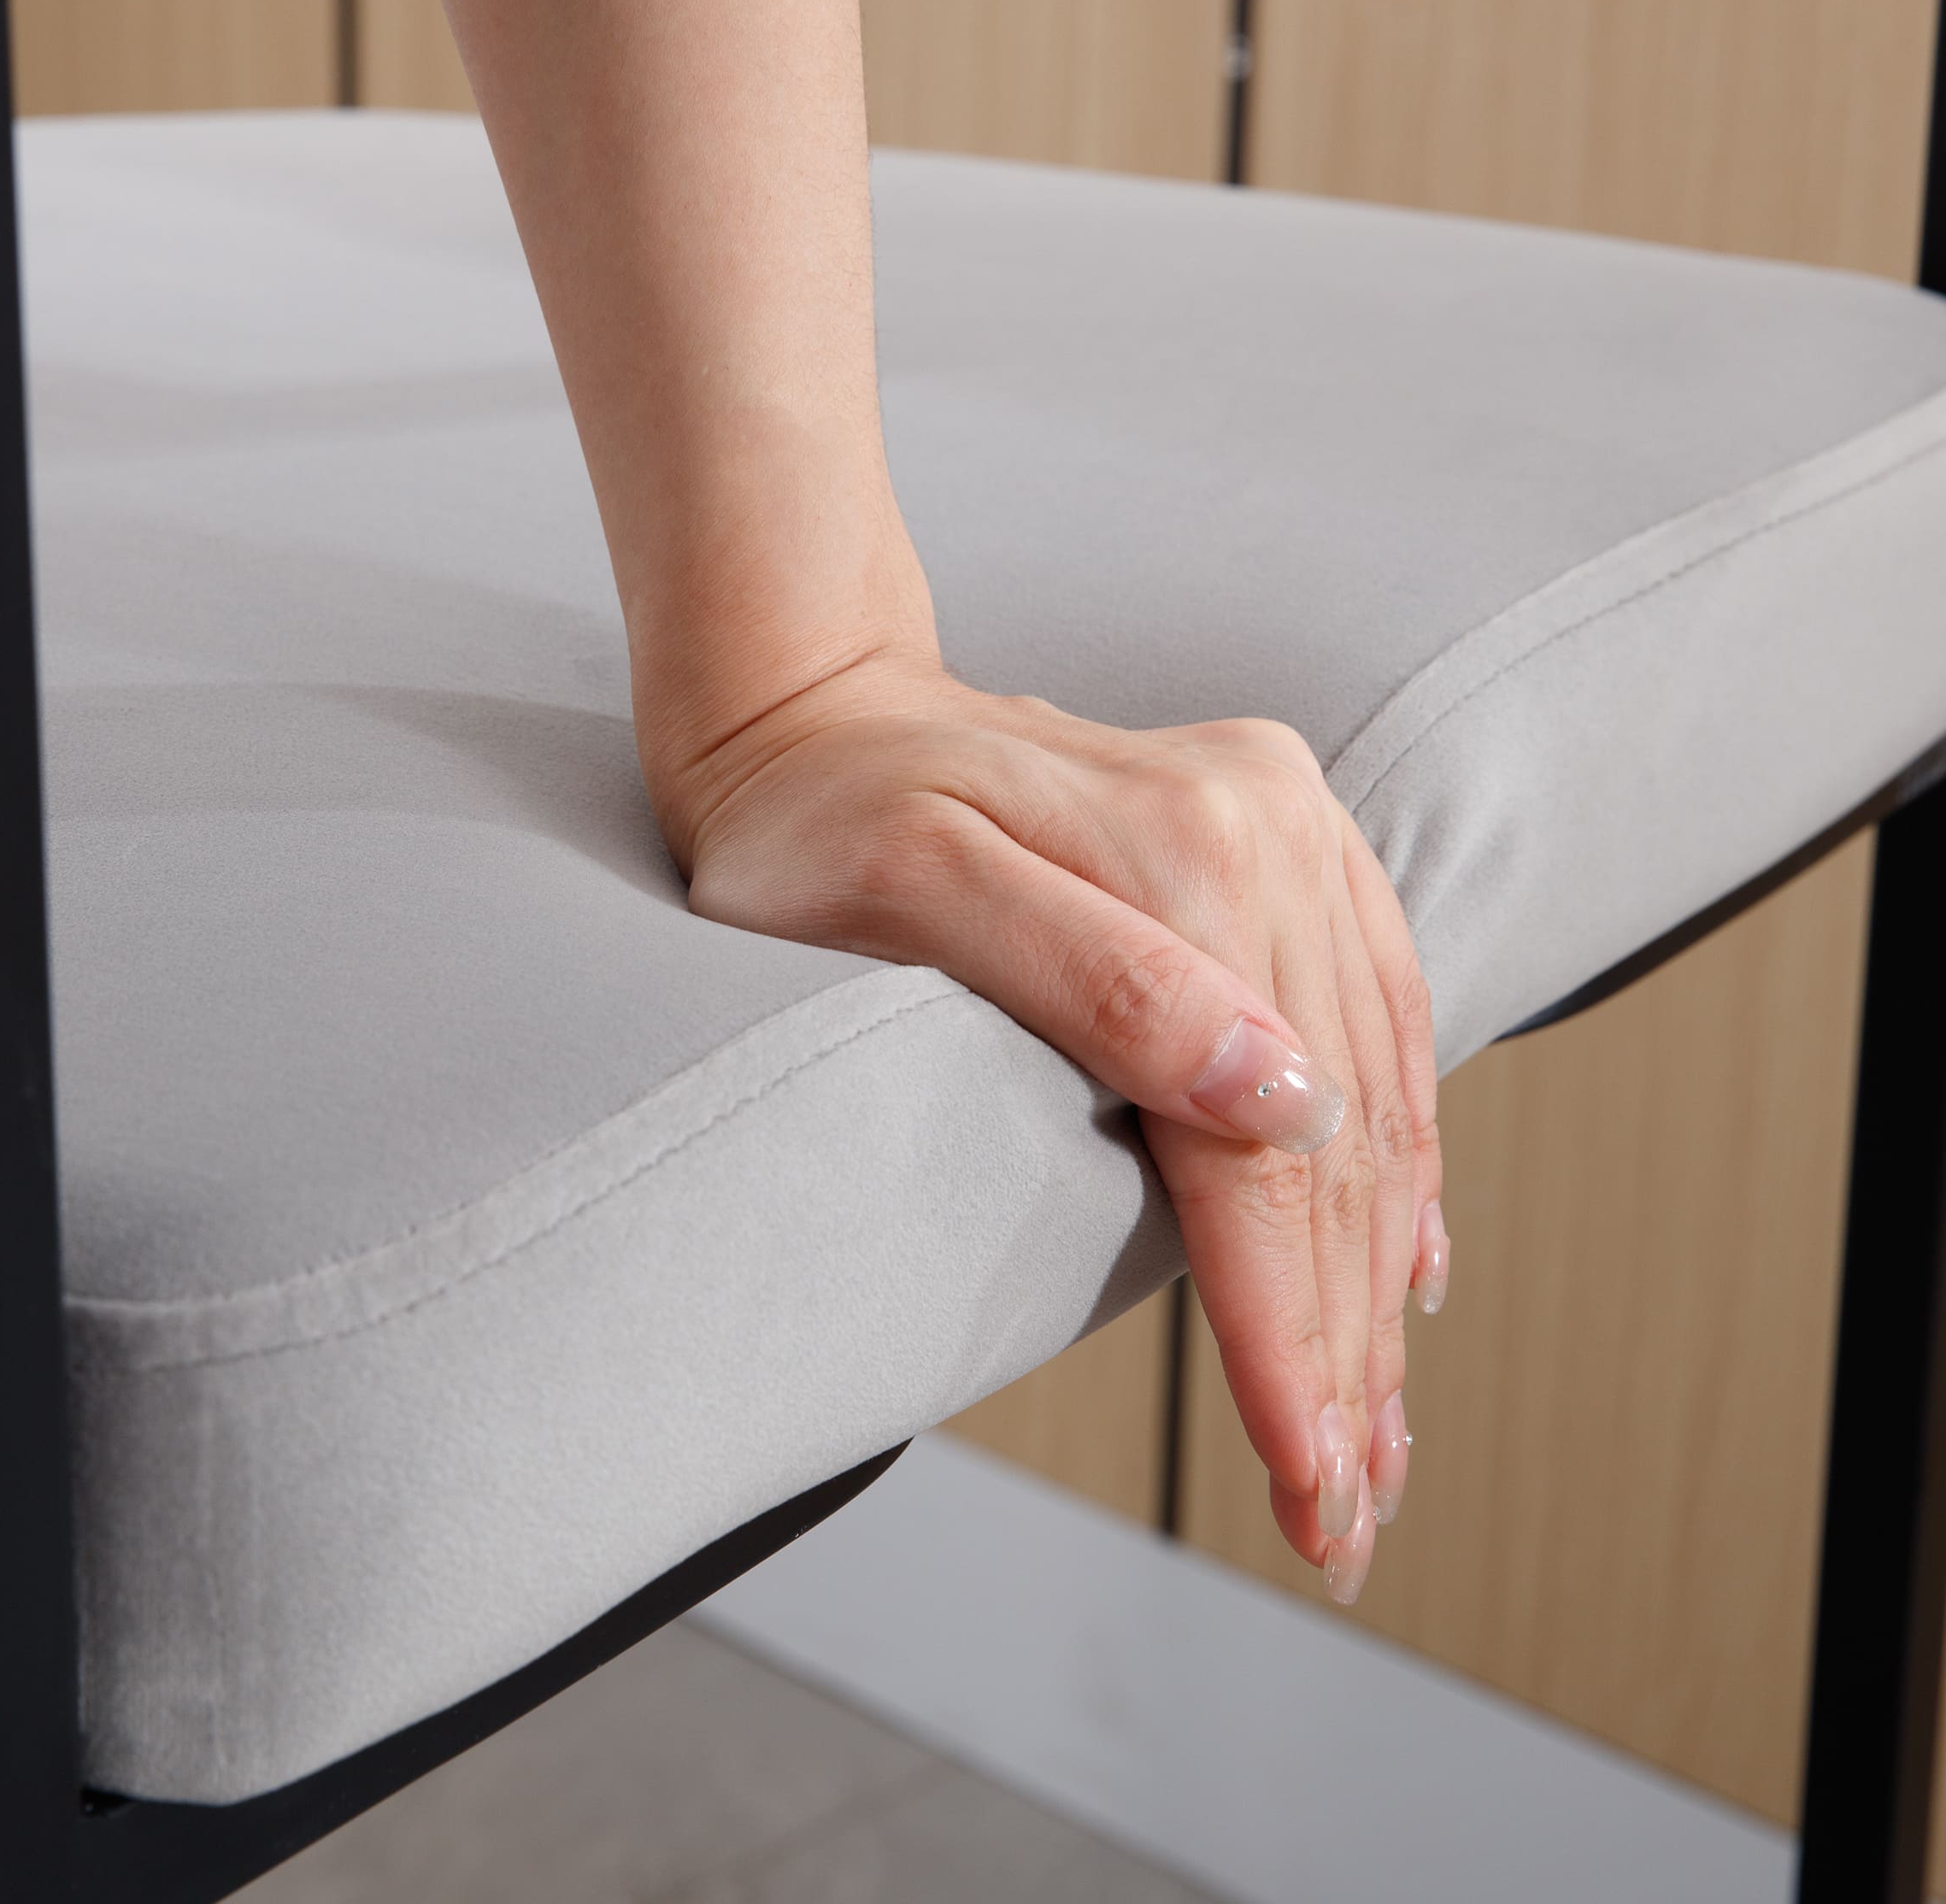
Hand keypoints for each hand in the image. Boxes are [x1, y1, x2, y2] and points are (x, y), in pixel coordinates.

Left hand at [668, 646, 1447, 1599]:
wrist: (813, 707)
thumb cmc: (817, 819)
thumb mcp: (912, 884)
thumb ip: (1093, 981)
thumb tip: (1280, 1104)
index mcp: (1187, 860)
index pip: (1256, 1157)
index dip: (1283, 1333)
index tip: (1311, 1483)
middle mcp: (1268, 839)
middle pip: (1330, 1146)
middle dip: (1344, 1348)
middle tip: (1350, 1518)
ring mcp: (1291, 833)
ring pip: (1374, 1099)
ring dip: (1380, 1282)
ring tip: (1382, 1434)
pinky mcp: (1289, 841)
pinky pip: (1382, 1016)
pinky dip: (1402, 1157)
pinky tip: (1412, 1254)